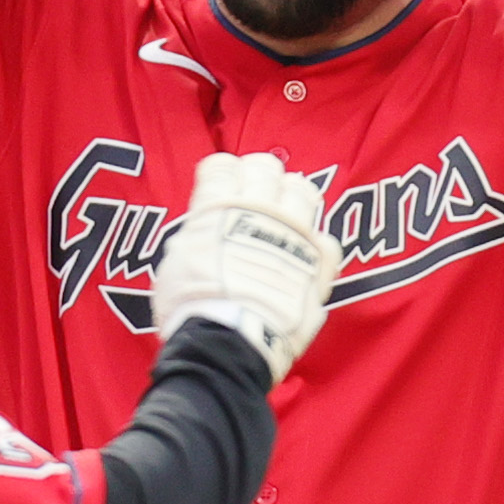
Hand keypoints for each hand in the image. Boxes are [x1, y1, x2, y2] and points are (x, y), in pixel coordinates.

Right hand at [151, 152, 340, 386]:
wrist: (231, 338)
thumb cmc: (194, 307)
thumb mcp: (176, 263)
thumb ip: (196, 238)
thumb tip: (201, 237)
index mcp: (219, 204)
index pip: (223, 165)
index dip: (220, 174)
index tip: (219, 185)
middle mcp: (261, 208)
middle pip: (265, 168)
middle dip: (258, 176)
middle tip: (253, 194)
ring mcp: (294, 232)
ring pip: (303, 192)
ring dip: (292, 199)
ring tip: (284, 215)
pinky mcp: (318, 261)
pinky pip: (327, 240)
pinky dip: (316, 245)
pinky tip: (305, 254)